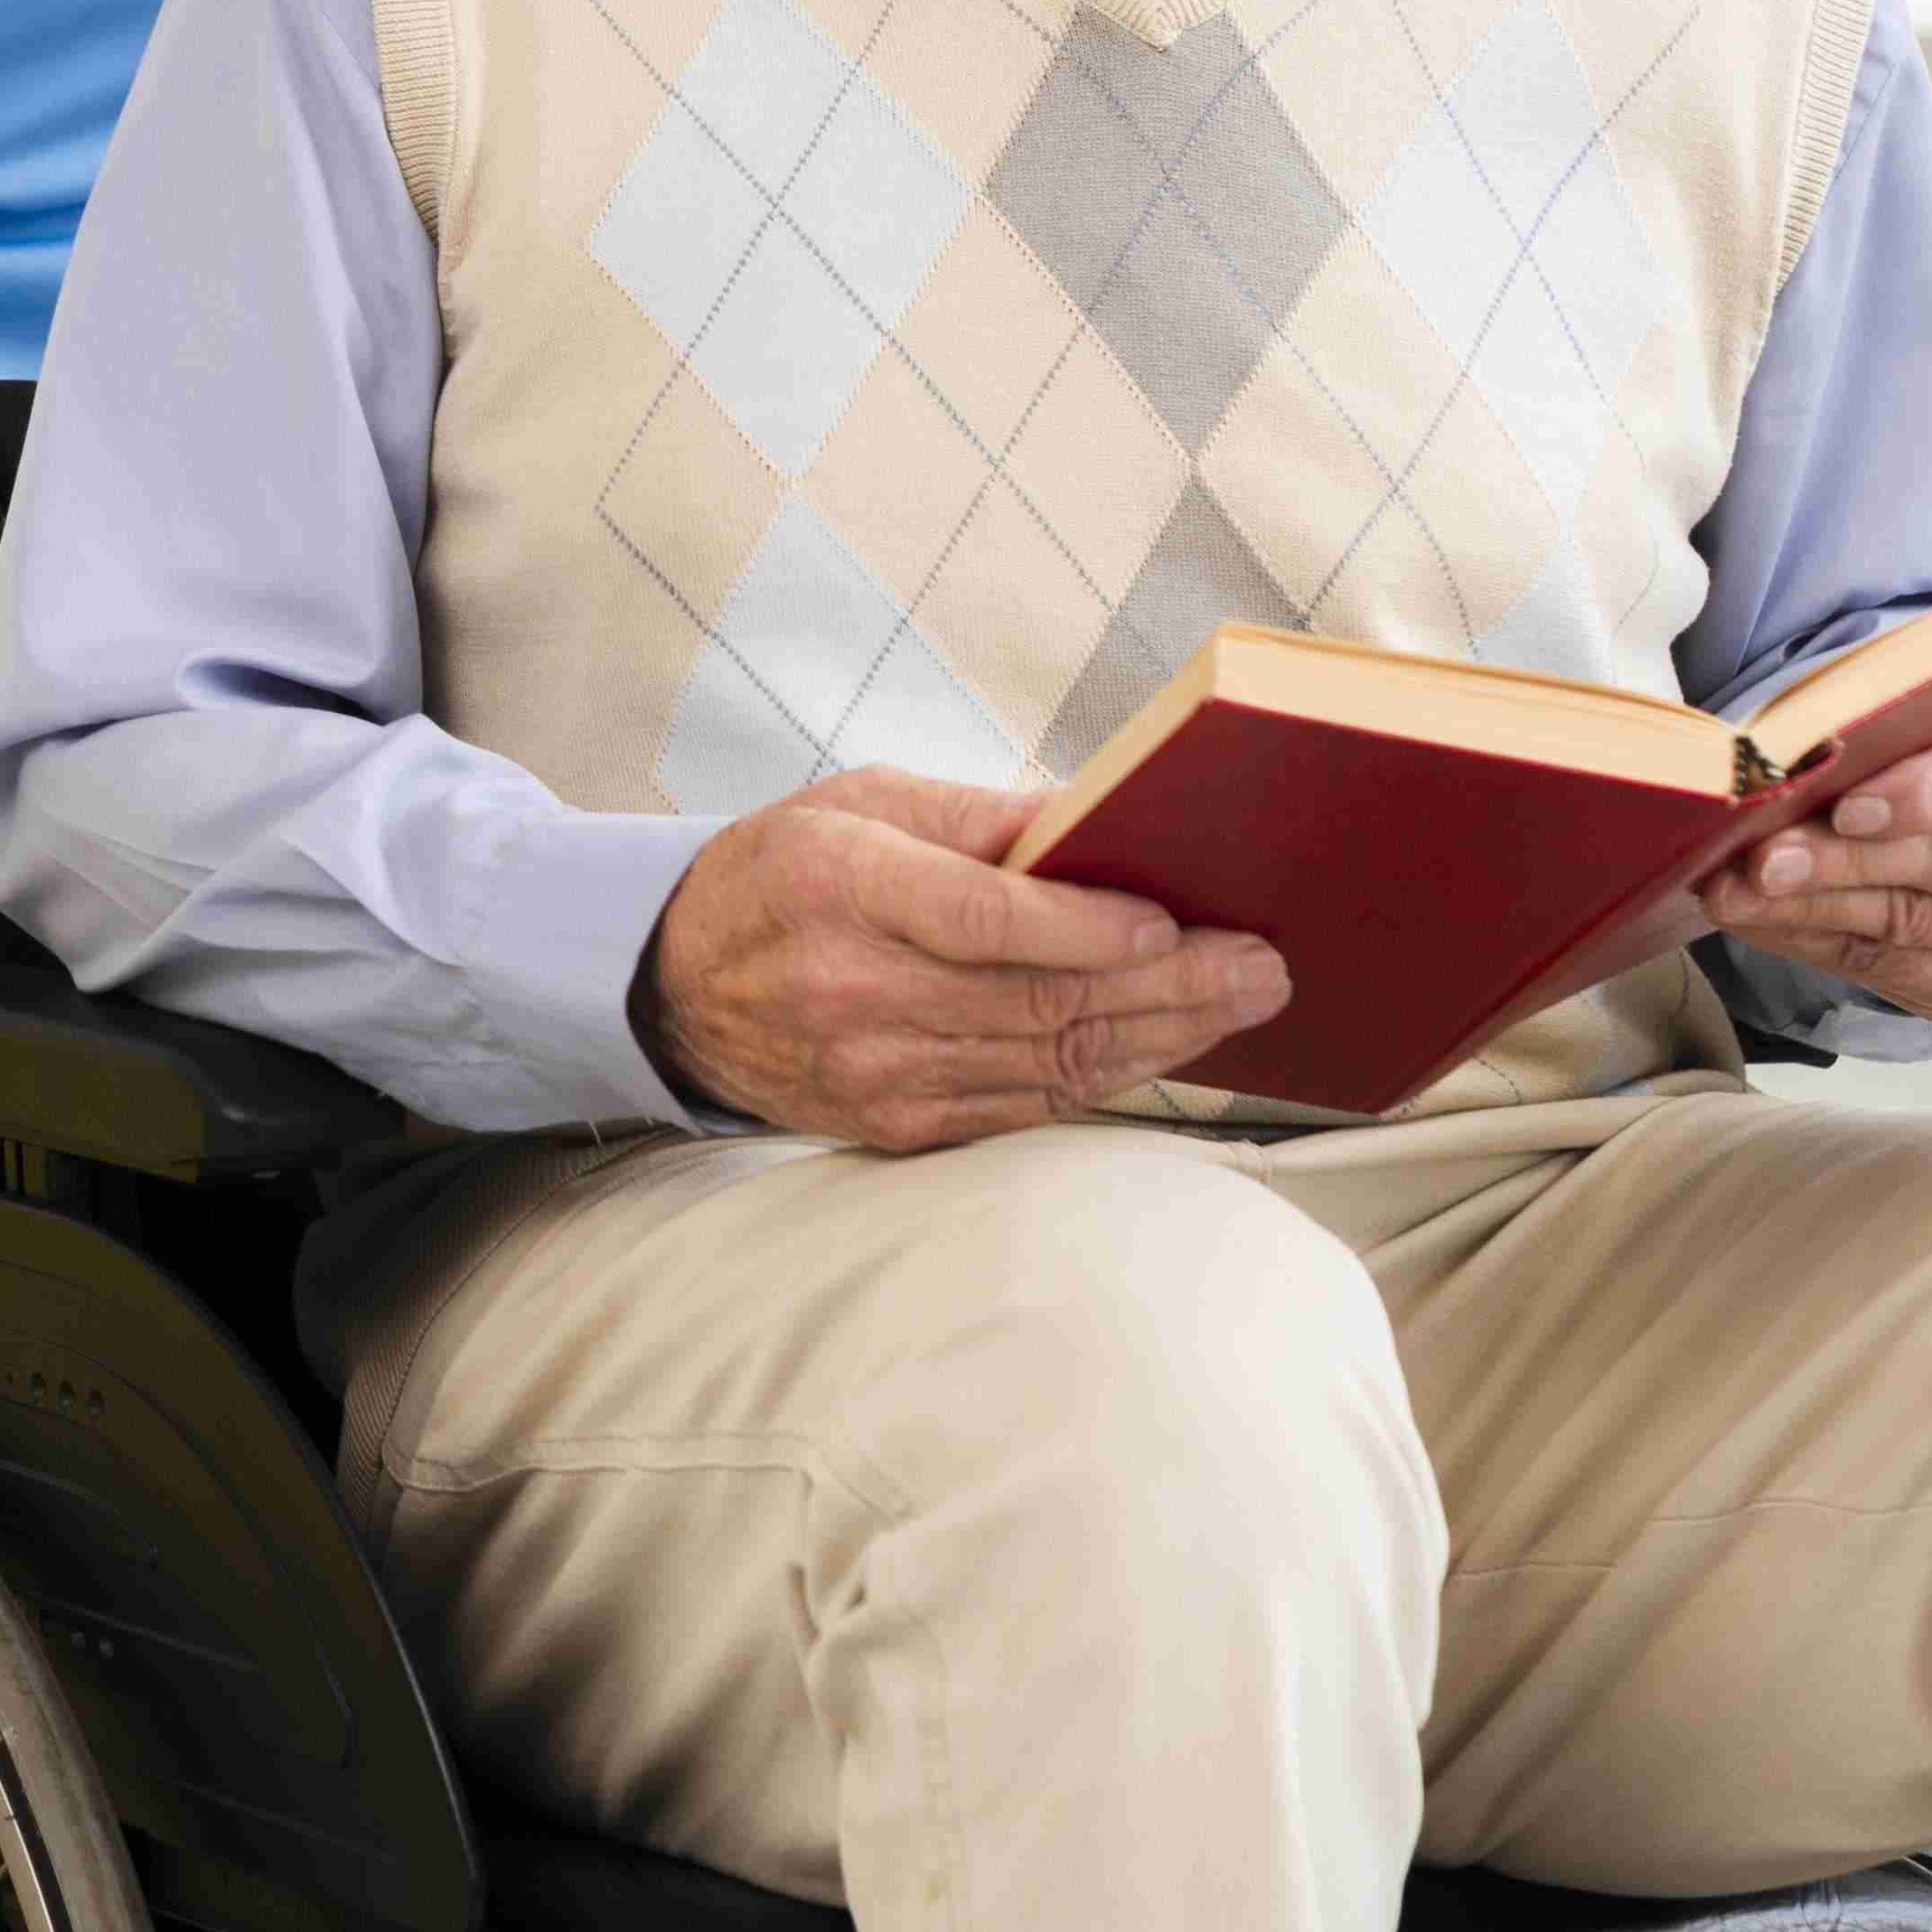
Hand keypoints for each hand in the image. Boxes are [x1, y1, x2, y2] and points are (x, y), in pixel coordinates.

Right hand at [629, 767, 1292, 1150]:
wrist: (671, 990)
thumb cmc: (777, 875)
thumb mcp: (858, 802)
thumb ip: (980, 818)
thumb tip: (1101, 818)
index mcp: (842, 888)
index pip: (984, 919)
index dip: (1088, 927)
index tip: (1174, 921)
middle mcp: (856, 993)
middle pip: (1040, 1000)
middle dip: (1170, 986)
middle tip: (1260, 964)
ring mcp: (877, 1074)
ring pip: (1049, 1062)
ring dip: (1160, 1037)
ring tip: (1241, 1002)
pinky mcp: (896, 1128)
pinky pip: (1026, 1104)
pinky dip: (1105, 1075)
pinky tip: (1165, 1046)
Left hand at [1697, 699, 1931, 1018]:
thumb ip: (1892, 720)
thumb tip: (1792, 759)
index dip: (1928, 792)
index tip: (1846, 807)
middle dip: (1848, 862)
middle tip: (1761, 858)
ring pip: (1926, 927)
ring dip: (1818, 910)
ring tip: (1736, 891)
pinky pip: (1905, 971)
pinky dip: (1822, 943)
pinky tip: (1765, 920)